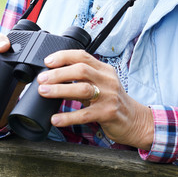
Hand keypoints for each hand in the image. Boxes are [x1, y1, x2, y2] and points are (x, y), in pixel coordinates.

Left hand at [35, 49, 153, 149]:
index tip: (48, 61)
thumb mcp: (101, 84)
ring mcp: (109, 96)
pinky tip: (56, 119)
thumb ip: (83, 79)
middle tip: (42, 79)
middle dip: (58, 73)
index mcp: (104, 70)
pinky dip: (68, 117)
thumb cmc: (112, 101)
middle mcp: (107, 80)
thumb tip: (54, 76)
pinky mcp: (108, 113)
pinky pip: (85, 114)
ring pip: (82, 89)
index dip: (63, 56)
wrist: (135, 120)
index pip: (82, 56)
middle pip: (81, 70)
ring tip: (44, 92)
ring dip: (60, 90)